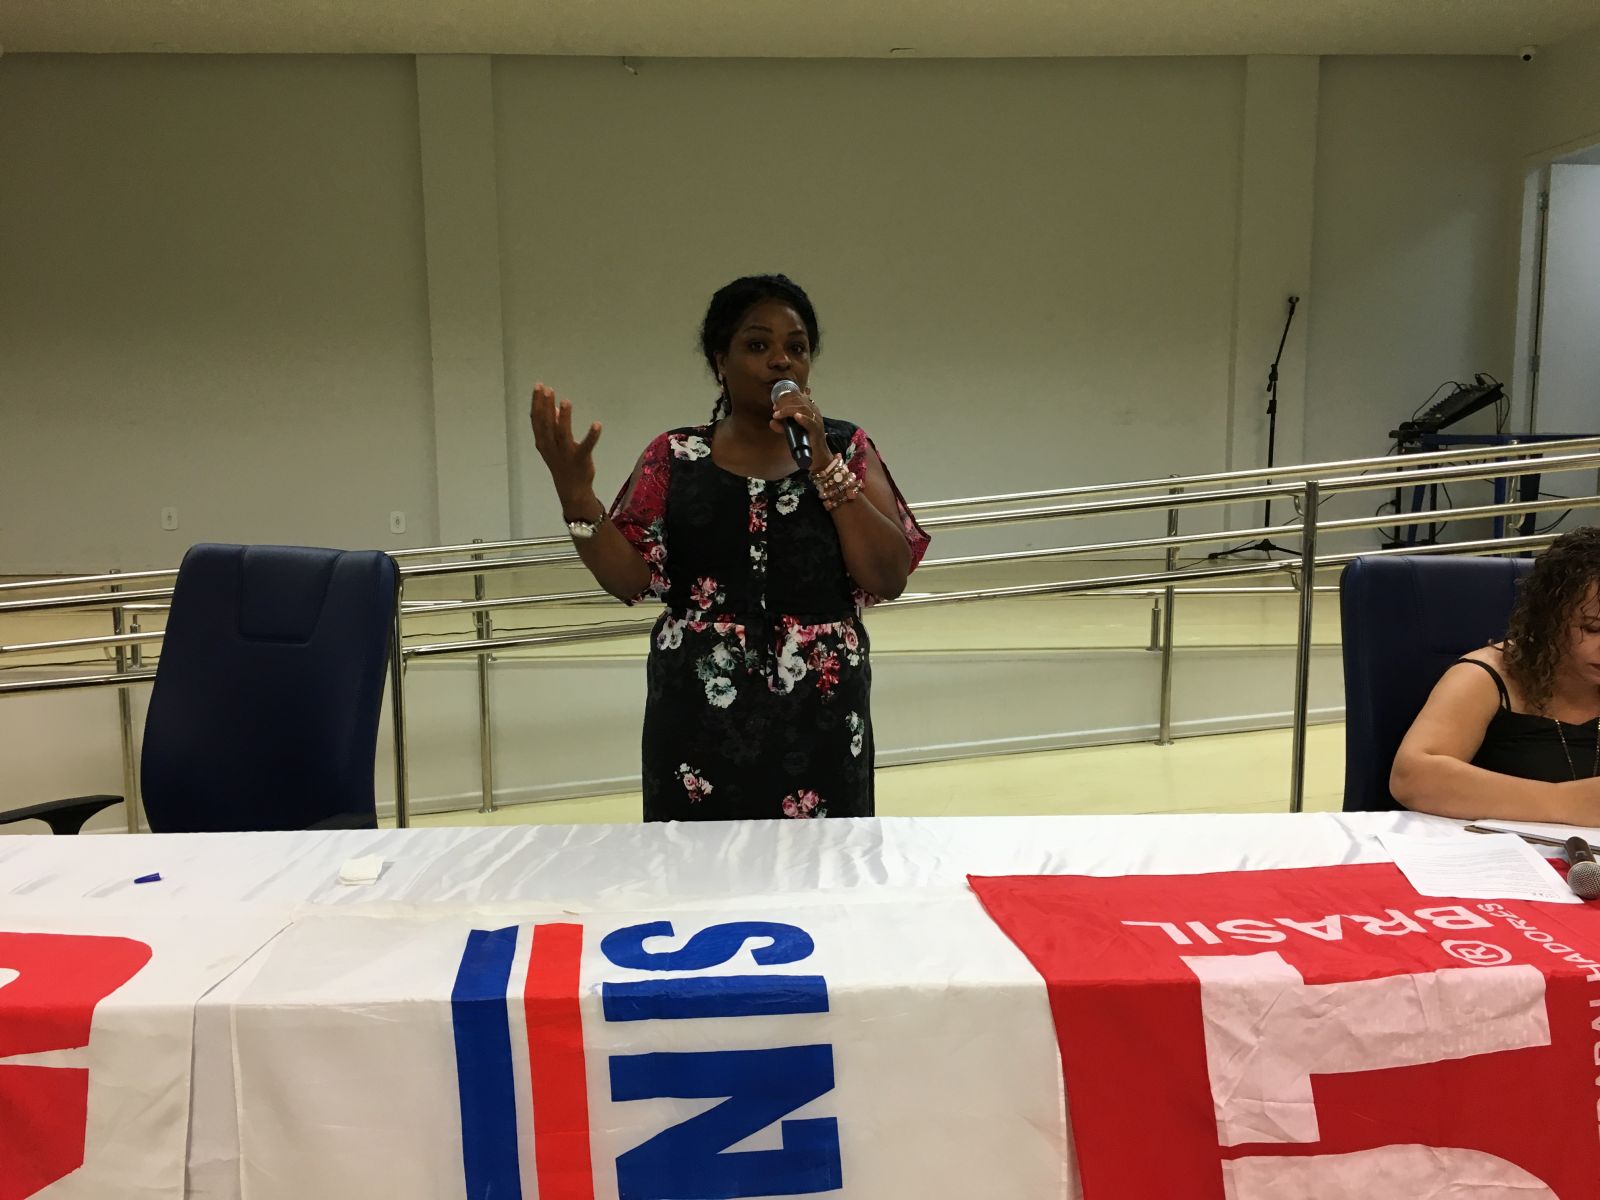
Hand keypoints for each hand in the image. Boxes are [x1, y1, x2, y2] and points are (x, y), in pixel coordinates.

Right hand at [529, 382, 600, 504]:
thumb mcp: (552, 445)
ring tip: (565, 401)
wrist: (571, 489)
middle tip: (548, 388)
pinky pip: (586, 447)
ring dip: (563, 417)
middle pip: (546, 424)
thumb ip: (550, 427)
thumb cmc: (562, 463)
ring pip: (562, 434)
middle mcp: (551, 447)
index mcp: (542, 442)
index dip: (536, 402)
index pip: (536, 420)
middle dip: (546, 405)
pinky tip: (597, 424)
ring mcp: (565, 454)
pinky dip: (592, 436)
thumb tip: (551, 407)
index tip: (539, 386)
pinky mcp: (581, 460)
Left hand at [770, 386, 831, 467]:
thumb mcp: (792, 432)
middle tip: (775, 408)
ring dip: (789, 410)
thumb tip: (772, 421)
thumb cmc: (806, 442)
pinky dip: (803, 419)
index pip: (800, 397)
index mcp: (810, 410)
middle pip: (800, 401)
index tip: (776, 404)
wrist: (818, 457)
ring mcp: (817, 421)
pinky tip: (796, 416)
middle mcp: (814, 413)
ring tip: (778, 414)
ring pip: (804, 409)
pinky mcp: (817, 431)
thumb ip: (783, 426)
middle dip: (785, 403)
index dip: (787, 397)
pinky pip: (810, 423)